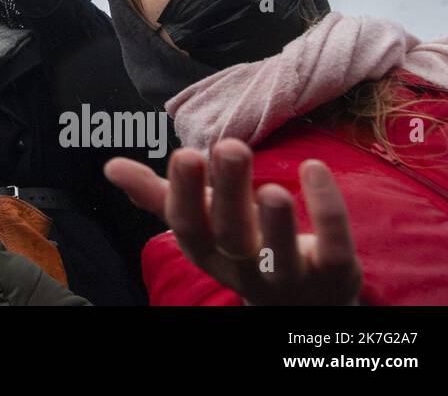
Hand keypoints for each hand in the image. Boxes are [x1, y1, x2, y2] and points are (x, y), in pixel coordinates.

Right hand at [104, 139, 362, 305]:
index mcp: (209, 252)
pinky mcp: (335, 275)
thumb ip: (159, 195)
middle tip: (230, 146)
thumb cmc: (241, 247)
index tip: (185, 153)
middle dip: (230, 193)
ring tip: (270, 185)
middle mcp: (244, 270)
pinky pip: (335, 248)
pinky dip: (327, 210)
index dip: (186, 195)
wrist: (303, 301)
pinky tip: (314, 168)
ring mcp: (290, 277)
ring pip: (282, 256)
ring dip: (276, 222)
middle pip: (233, 236)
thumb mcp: (202, 223)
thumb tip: (111, 167)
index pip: (189, 227)